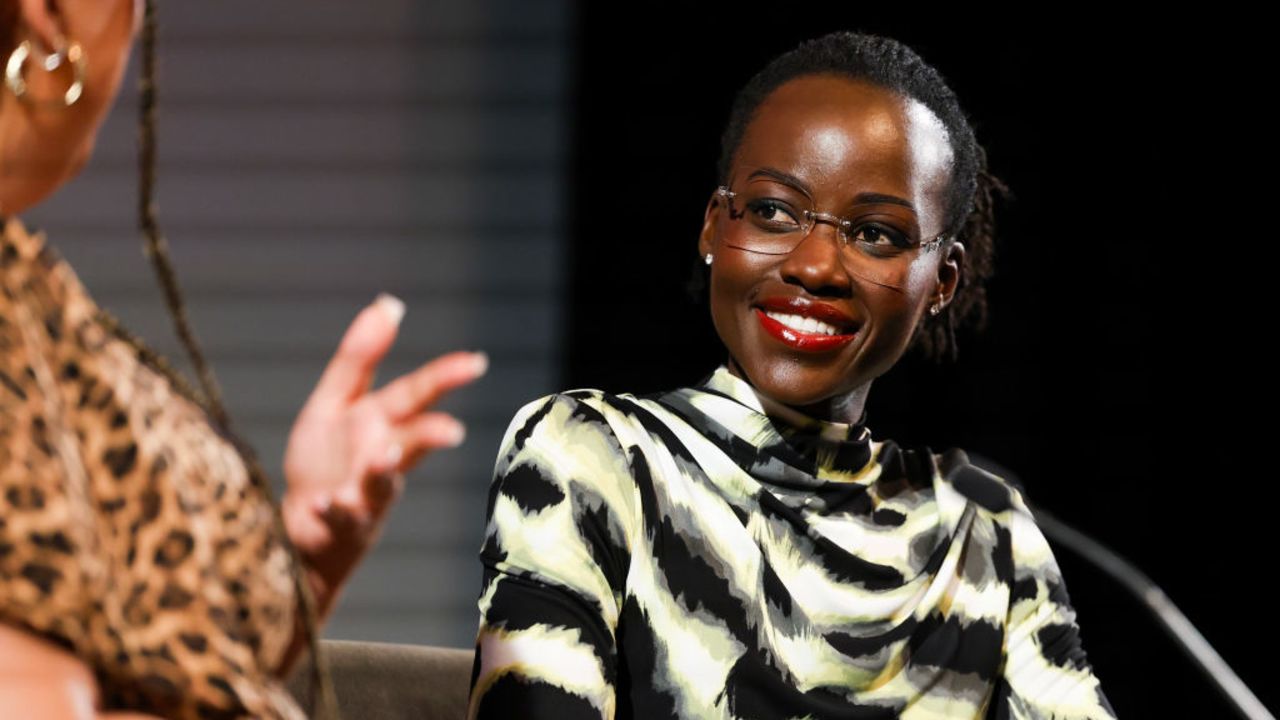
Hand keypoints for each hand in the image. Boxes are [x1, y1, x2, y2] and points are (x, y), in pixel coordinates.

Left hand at [279, 294, 486, 610]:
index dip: (446, 377)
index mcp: (383, 423)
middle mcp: (382, 459)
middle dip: (431, 434)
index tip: (475, 362)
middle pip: (411, 441)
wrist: (303, 529)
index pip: (419, 394)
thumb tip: (389, 303)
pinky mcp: (336, 526)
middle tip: (451, 431)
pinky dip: (333, 511)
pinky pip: (337, 518)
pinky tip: (324, 502)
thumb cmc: (327, 462)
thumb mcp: (336, 402)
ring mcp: (364, 495)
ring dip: (382, 470)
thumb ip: (359, 357)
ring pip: (380, 484)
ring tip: (383, 455)